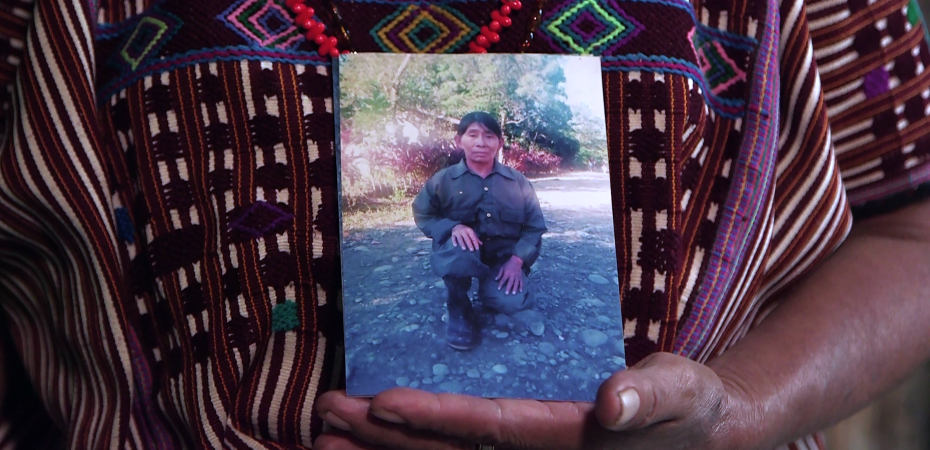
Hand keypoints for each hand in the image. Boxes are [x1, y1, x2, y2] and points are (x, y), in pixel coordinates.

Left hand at [314, 353, 755, 449]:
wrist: (699, 436)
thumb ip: (650, 397)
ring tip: (327, 435)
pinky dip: (419, 447)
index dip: (434, 420)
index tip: (379, 404)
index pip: (490, 430)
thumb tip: (611, 404)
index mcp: (566, 442)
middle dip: (383, 438)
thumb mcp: (681, 391)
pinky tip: (377, 439)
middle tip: (324, 417)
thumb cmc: (688, 408)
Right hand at [450, 224, 480, 250]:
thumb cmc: (465, 230)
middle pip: (467, 239)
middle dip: (469, 244)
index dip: (475, 243)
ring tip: (464, 249)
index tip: (477, 248)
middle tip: (472, 250)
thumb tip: (481, 244)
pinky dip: (454, 241)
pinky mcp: (453, 233)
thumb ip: (475, 238)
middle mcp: (463, 231)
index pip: (473, 237)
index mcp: (469, 230)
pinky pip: (453, 238)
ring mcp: (458, 232)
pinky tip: (455, 245)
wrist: (457, 224)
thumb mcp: (471, 232)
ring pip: (460, 239)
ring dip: (462, 244)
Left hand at [496, 255, 523, 293]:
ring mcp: (517, 276)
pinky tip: (520, 291)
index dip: (500, 284)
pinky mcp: (520, 277)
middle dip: (508, 288)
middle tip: (506, 293)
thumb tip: (495, 279)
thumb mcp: (502, 268)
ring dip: (515, 288)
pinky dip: (521, 287)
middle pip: (510, 283)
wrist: (516, 261)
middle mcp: (512, 275)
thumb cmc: (508, 265)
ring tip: (513, 293)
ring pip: (516, 283)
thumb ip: (499, 274)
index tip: (498, 289)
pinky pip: (521, 282)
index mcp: (507, 273)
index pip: (503, 280)